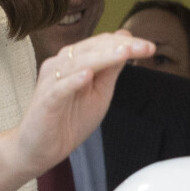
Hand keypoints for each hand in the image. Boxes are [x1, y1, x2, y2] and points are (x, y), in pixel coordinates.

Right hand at [14, 30, 154, 173]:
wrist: (40, 147)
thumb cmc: (68, 119)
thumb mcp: (99, 93)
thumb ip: (110, 69)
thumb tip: (126, 43)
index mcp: (74, 60)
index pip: (101, 44)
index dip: (126, 43)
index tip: (149, 47)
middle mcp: (60, 63)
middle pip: (92, 49)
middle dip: (120, 47)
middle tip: (145, 47)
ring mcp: (52, 80)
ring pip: (78, 63)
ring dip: (102, 57)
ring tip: (123, 53)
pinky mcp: (46, 99)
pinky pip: (60, 87)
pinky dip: (73, 80)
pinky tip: (87, 76)